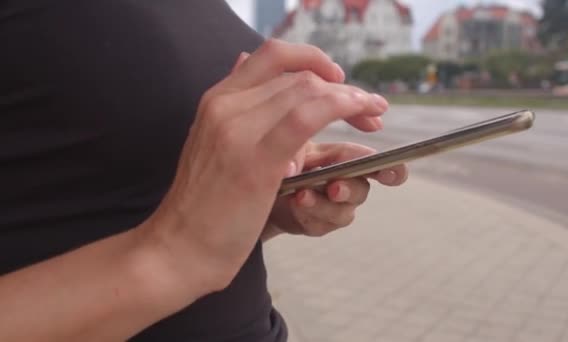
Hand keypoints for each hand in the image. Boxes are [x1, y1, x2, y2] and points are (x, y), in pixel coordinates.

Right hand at [139, 40, 389, 291]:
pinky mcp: (256, 161)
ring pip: (307, 90)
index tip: (337, 77)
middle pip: (298, 75)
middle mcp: (224, 105)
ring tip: (373, 113)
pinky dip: (340, 108)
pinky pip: (306, 117)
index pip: (273, 55)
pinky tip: (361, 116)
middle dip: (343, 85)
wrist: (177, 246)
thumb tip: (240, 58)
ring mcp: (237, 130)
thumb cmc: (202, 202)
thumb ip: (233, 104)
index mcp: (216, 99)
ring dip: (351, 97)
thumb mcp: (212, 140)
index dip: (313, 58)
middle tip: (370, 107)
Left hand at [265, 142, 407, 238]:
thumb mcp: (289, 144)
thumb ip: (302, 142)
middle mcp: (345, 182)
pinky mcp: (318, 224)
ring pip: (343, 211)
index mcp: (343, 158)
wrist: (255, 189)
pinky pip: (322, 225)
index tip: (393, 173)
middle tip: (334, 188)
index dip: (390, 168)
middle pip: (361, 189)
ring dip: (323, 204)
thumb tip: (299, 162)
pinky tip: (292, 205)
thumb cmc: (278, 159)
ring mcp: (333, 206)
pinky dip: (307, 214)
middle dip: (349, 188)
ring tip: (301, 195)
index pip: (373, 161)